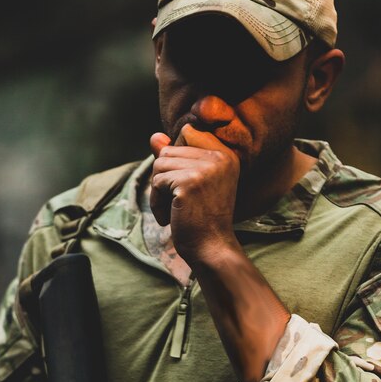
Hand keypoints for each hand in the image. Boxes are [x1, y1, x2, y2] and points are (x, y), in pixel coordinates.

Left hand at [149, 125, 240, 267]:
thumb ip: (175, 157)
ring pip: (159, 163)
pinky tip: (169, 219)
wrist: (211, 249)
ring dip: (158, 191)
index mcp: (226, 154)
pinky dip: (156, 202)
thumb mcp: (190, 183)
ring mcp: (205, 169)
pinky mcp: (189, 183)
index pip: (187, 132)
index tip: (185, 186)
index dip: (176, 158)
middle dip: (164, 178)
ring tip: (173, 210)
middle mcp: (220, 157)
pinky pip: (157, 181)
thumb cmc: (202, 219)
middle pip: (169, 150)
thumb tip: (154, 136)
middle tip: (177, 202)